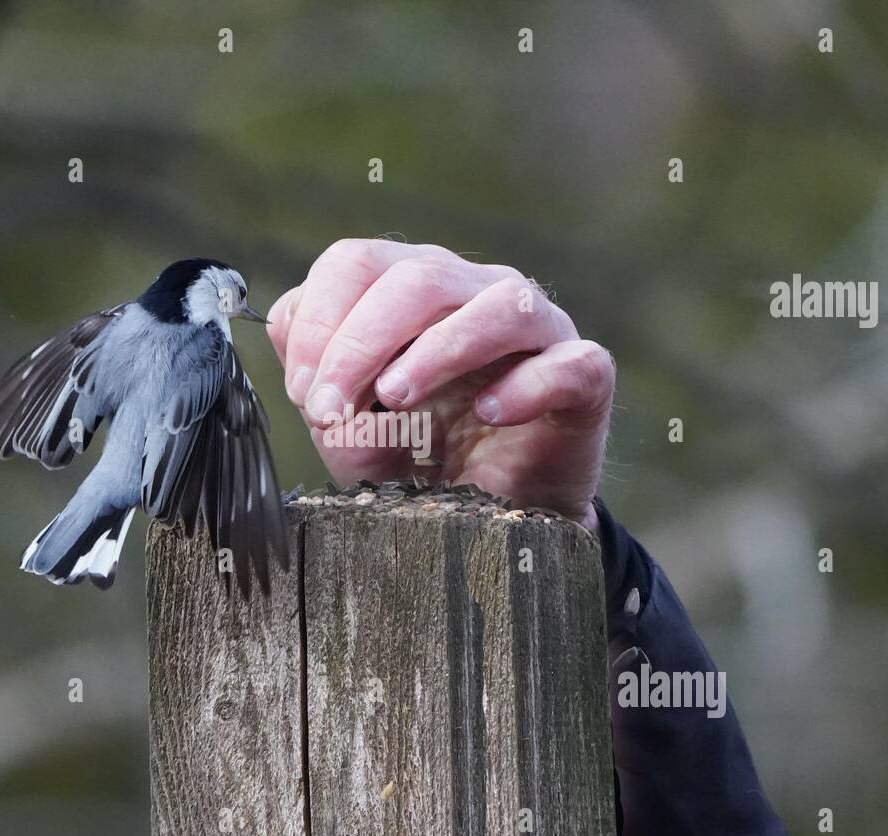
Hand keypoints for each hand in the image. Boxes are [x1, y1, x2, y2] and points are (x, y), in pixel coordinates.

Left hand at [266, 239, 614, 531]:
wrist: (497, 520)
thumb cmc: (424, 459)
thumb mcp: (356, 440)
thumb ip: (329, 412)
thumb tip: (318, 395)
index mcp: (411, 290)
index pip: (356, 263)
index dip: (318, 321)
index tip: (303, 393)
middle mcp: (474, 293)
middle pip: (416, 277)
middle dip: (358, 343)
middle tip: (328, 409)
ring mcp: (537, 328)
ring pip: (497, 305)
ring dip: (436, 350)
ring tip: (395, 399)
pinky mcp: (584, 375)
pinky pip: (567, 363)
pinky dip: (526, 386)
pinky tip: (490, 414)